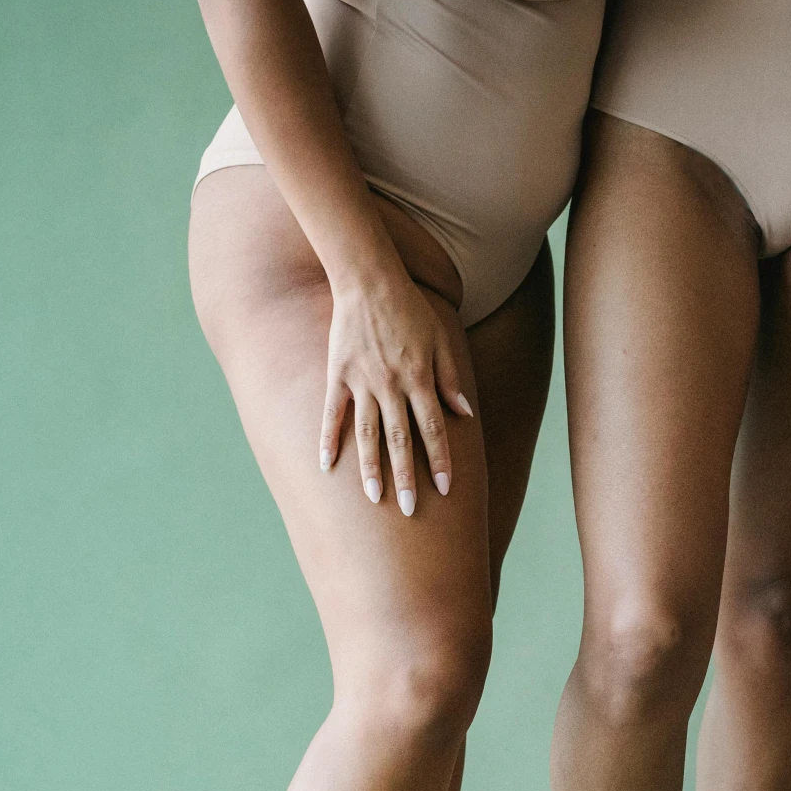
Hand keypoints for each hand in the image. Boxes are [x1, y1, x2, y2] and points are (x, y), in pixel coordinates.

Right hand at [318, 272, 472, 514]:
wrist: (368, 280)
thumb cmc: (409, 308)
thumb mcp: (440, 339)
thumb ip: (450, 377)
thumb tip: (465, 414)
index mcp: (419, 378)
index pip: (433, 429)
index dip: (440, 460)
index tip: (445, 489)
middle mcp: (391, 386)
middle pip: (401, 440)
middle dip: (406, 477)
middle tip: (408, 510)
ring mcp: (361, 382)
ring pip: (367, 433)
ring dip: (371, 468)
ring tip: (374, 498)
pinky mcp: (337, 375)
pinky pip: (331, 414)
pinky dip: (328, 439)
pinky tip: (326, 466)